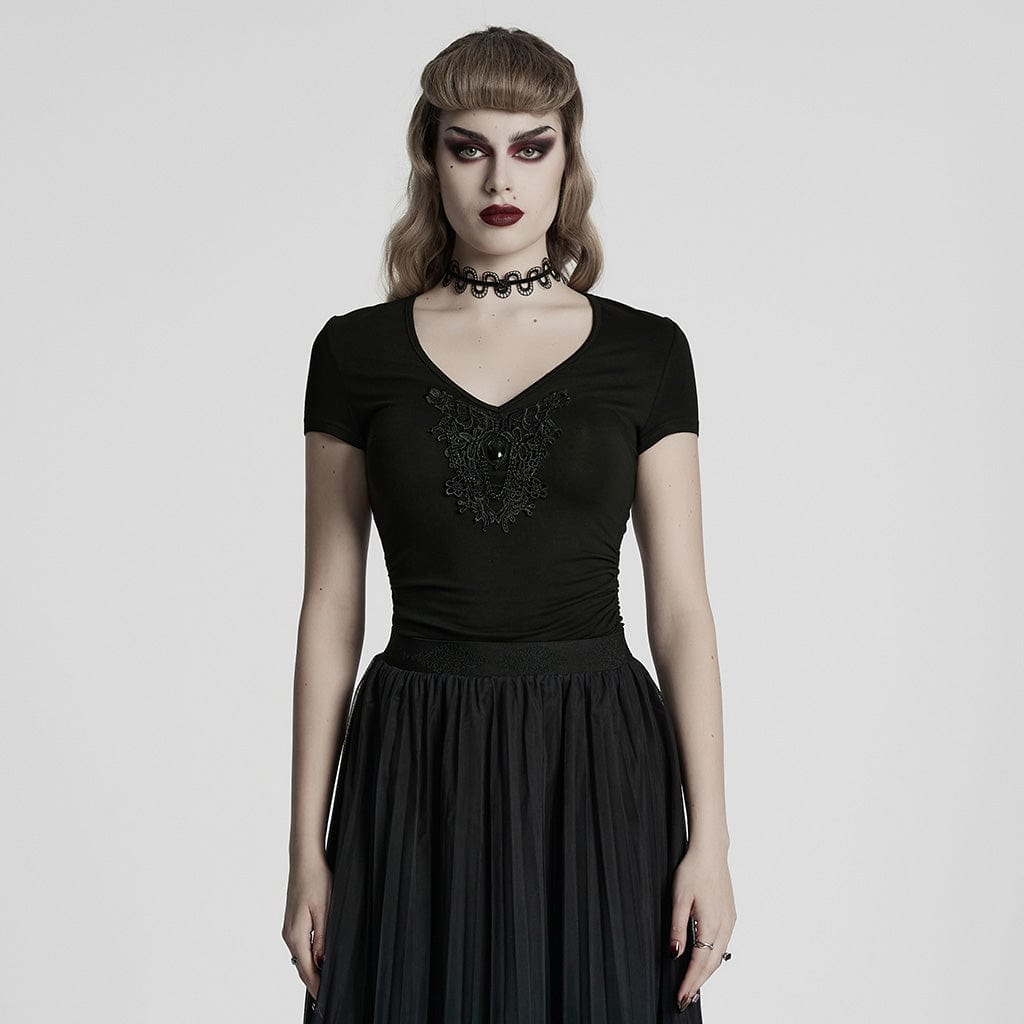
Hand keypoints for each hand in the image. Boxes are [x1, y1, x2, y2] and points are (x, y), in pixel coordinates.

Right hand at [282, 851, 332, 1000]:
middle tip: (325, 996)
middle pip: (301, 966)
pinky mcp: (292, 922)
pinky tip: (318, 960)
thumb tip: (321, 962)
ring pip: (300, 957)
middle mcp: (289, 935)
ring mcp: (289, 929)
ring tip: (324, 981)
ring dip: (311, 969)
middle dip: (313, 981)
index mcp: (296, 934)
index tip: (323, 999)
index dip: (315, 985)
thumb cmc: (317, 880)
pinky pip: (300, 947)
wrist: (304, 860)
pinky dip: (308, 957)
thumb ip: (322, 937)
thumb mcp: (325, 909)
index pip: (306, 968)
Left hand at [668, 844, 736, 1010]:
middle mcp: (724, 926)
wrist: (711, 852)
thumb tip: (675, 954)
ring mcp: (729, 921)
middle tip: (685, 999)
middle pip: (712, 964)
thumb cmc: (693, 871)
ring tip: (693, 986)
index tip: (681, 997)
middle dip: (698, 983)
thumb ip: (677, 928)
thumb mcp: (678, 898)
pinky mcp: (730, 916)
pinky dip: (713, 958)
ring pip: (719, 955)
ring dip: (706, 972)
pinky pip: (723, 944)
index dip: (690, 982)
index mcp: (711, 923)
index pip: (700, 962)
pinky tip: (705, 961)